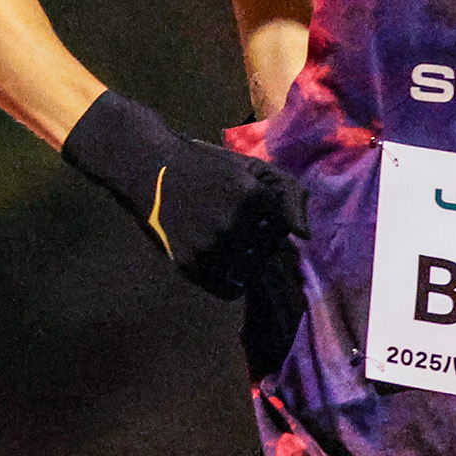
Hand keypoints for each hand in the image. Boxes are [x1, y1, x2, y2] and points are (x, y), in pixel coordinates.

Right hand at [61, 90, 308, 300]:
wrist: (151, 168)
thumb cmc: (207, 167)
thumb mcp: (252, 168)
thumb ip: (287, 194)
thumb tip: (304, 235)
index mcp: (253, 196)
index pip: (286, 227)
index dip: (275, 220)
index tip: (260, 211)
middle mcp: (234, 224)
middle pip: (268, 249)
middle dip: (260, 238)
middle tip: (234, 222)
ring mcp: (211, 247)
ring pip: (249, 268)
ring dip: (245, 257)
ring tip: (223, 235)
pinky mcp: (190, 264)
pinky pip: (228, 288)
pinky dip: (231, 280)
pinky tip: (223, 262)